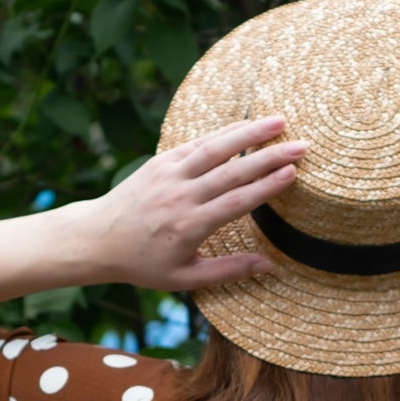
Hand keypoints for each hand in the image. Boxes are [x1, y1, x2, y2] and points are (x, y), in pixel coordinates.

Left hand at [87, 114, 305, 290]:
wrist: (97, 239)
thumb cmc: (143, 264)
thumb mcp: (185, 279)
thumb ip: (228, 271)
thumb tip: (269, 266)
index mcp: (189, 226)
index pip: (236, 201)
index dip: (266, 186)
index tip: (292, 173)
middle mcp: (180, 196)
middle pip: (232, 171)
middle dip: (269, 155)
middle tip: (302, 145)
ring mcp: (169, 174)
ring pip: (215, 148)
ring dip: (249, 133)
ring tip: (279, 121)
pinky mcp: (160, 161)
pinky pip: (196, 143)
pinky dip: (222, 133)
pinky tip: (245, 125)